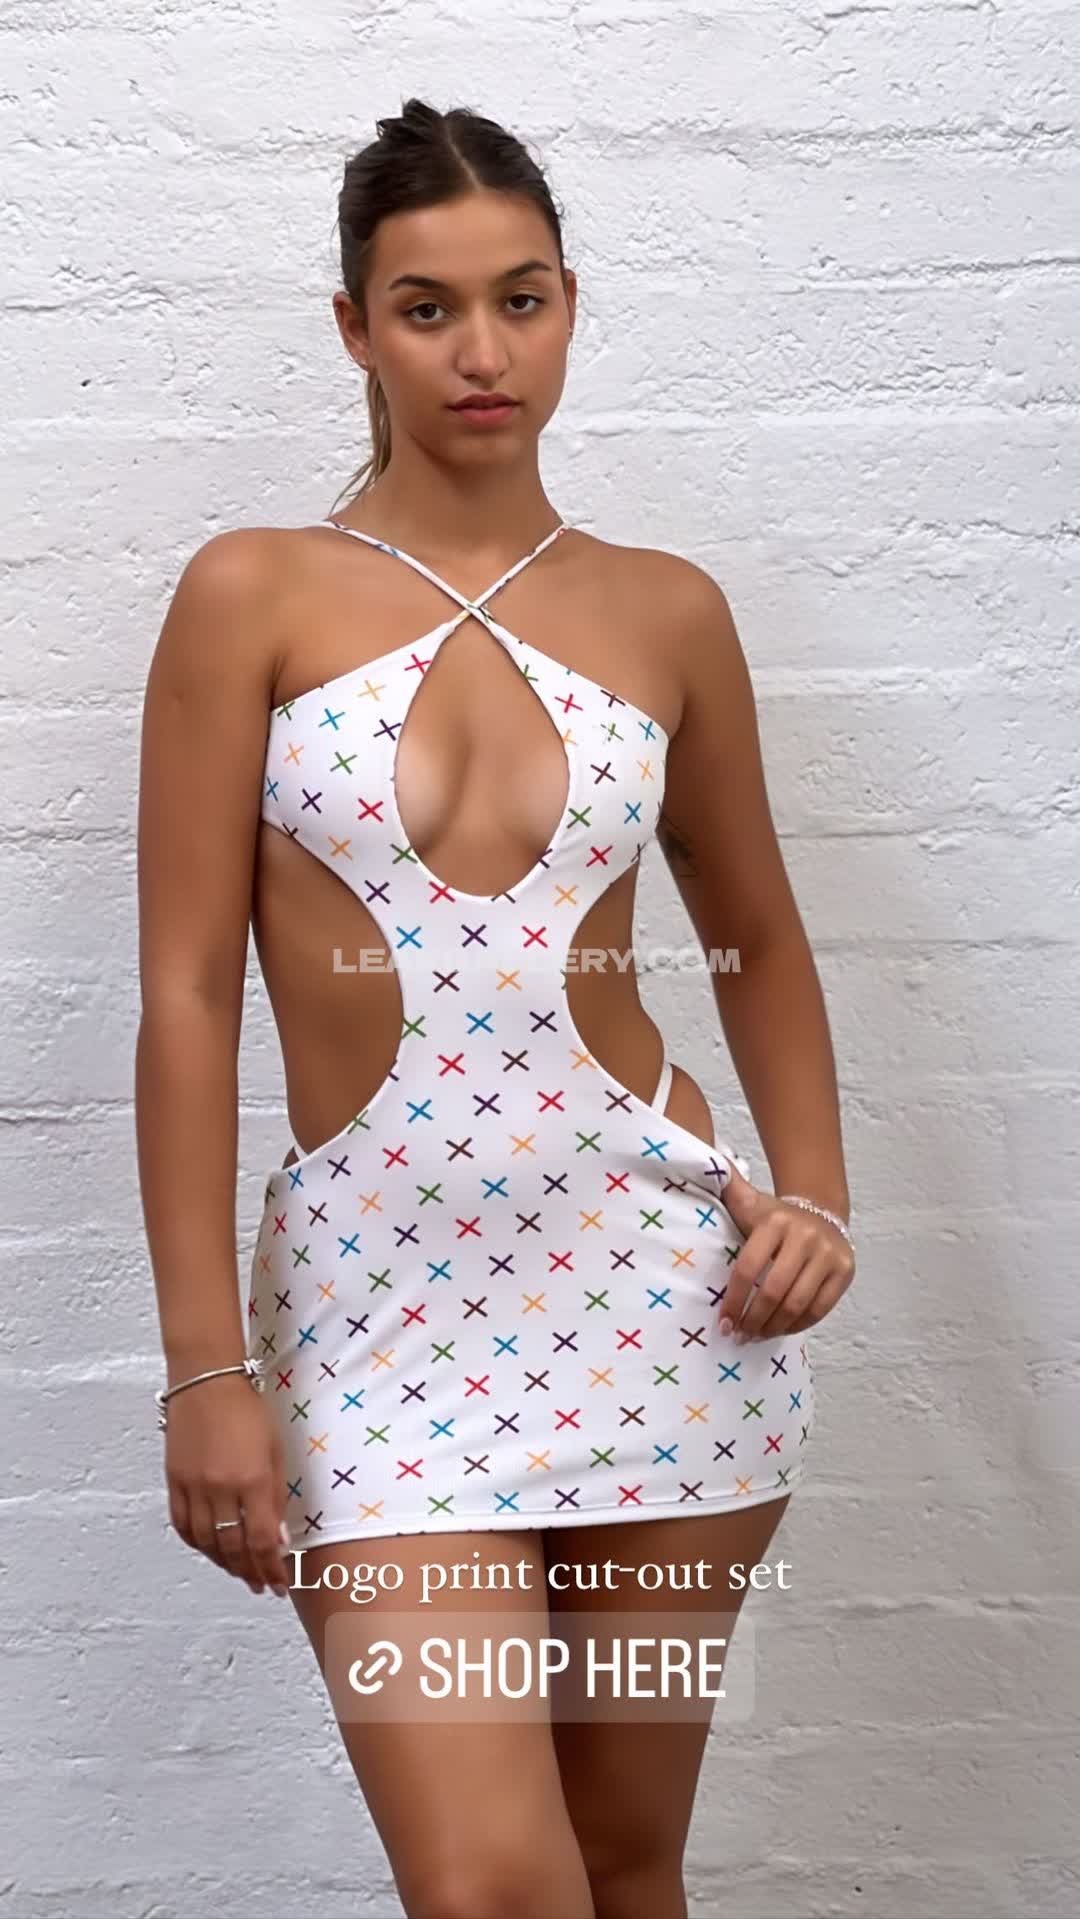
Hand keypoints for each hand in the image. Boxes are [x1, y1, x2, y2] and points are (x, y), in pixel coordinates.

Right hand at [164, 1373, 292, 1596]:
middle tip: (260, 1585)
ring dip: (224, 1563)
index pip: (261, 1541)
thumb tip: (278, 1538)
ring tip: (239, 1571)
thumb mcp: (275, 1451)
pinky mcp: (174, 1482)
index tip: (279, 1584)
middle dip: (250, 1572)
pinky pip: (182, 1526)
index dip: (271, 1569)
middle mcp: (221, 1488)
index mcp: (252, 1479)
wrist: (207, 1382)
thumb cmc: (247, 1410)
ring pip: (206, 1543)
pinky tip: (209, 1550)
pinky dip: (197, 1544)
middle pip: (233, 1548)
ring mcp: (193, 1486)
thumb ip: (276, 1496)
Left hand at [717, 1163, 854, 1340]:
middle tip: (739, 1334)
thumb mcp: (750, 1201)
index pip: (749, 1268)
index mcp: (777, 1221)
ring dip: (773, 1326)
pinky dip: (797, 1325)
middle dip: (753, 1318)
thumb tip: (702, 1164)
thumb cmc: (775, 1216)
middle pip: (774, 1290)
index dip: (734, 1299)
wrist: (821, 1211)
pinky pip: (820, 1309)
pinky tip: (779, 1330)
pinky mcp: (845, 1272)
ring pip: (798, 1304)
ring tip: (755, 1335)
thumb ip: (727, 1186)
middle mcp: (806, 1236)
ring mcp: (829, 1255)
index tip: (723, 1322)